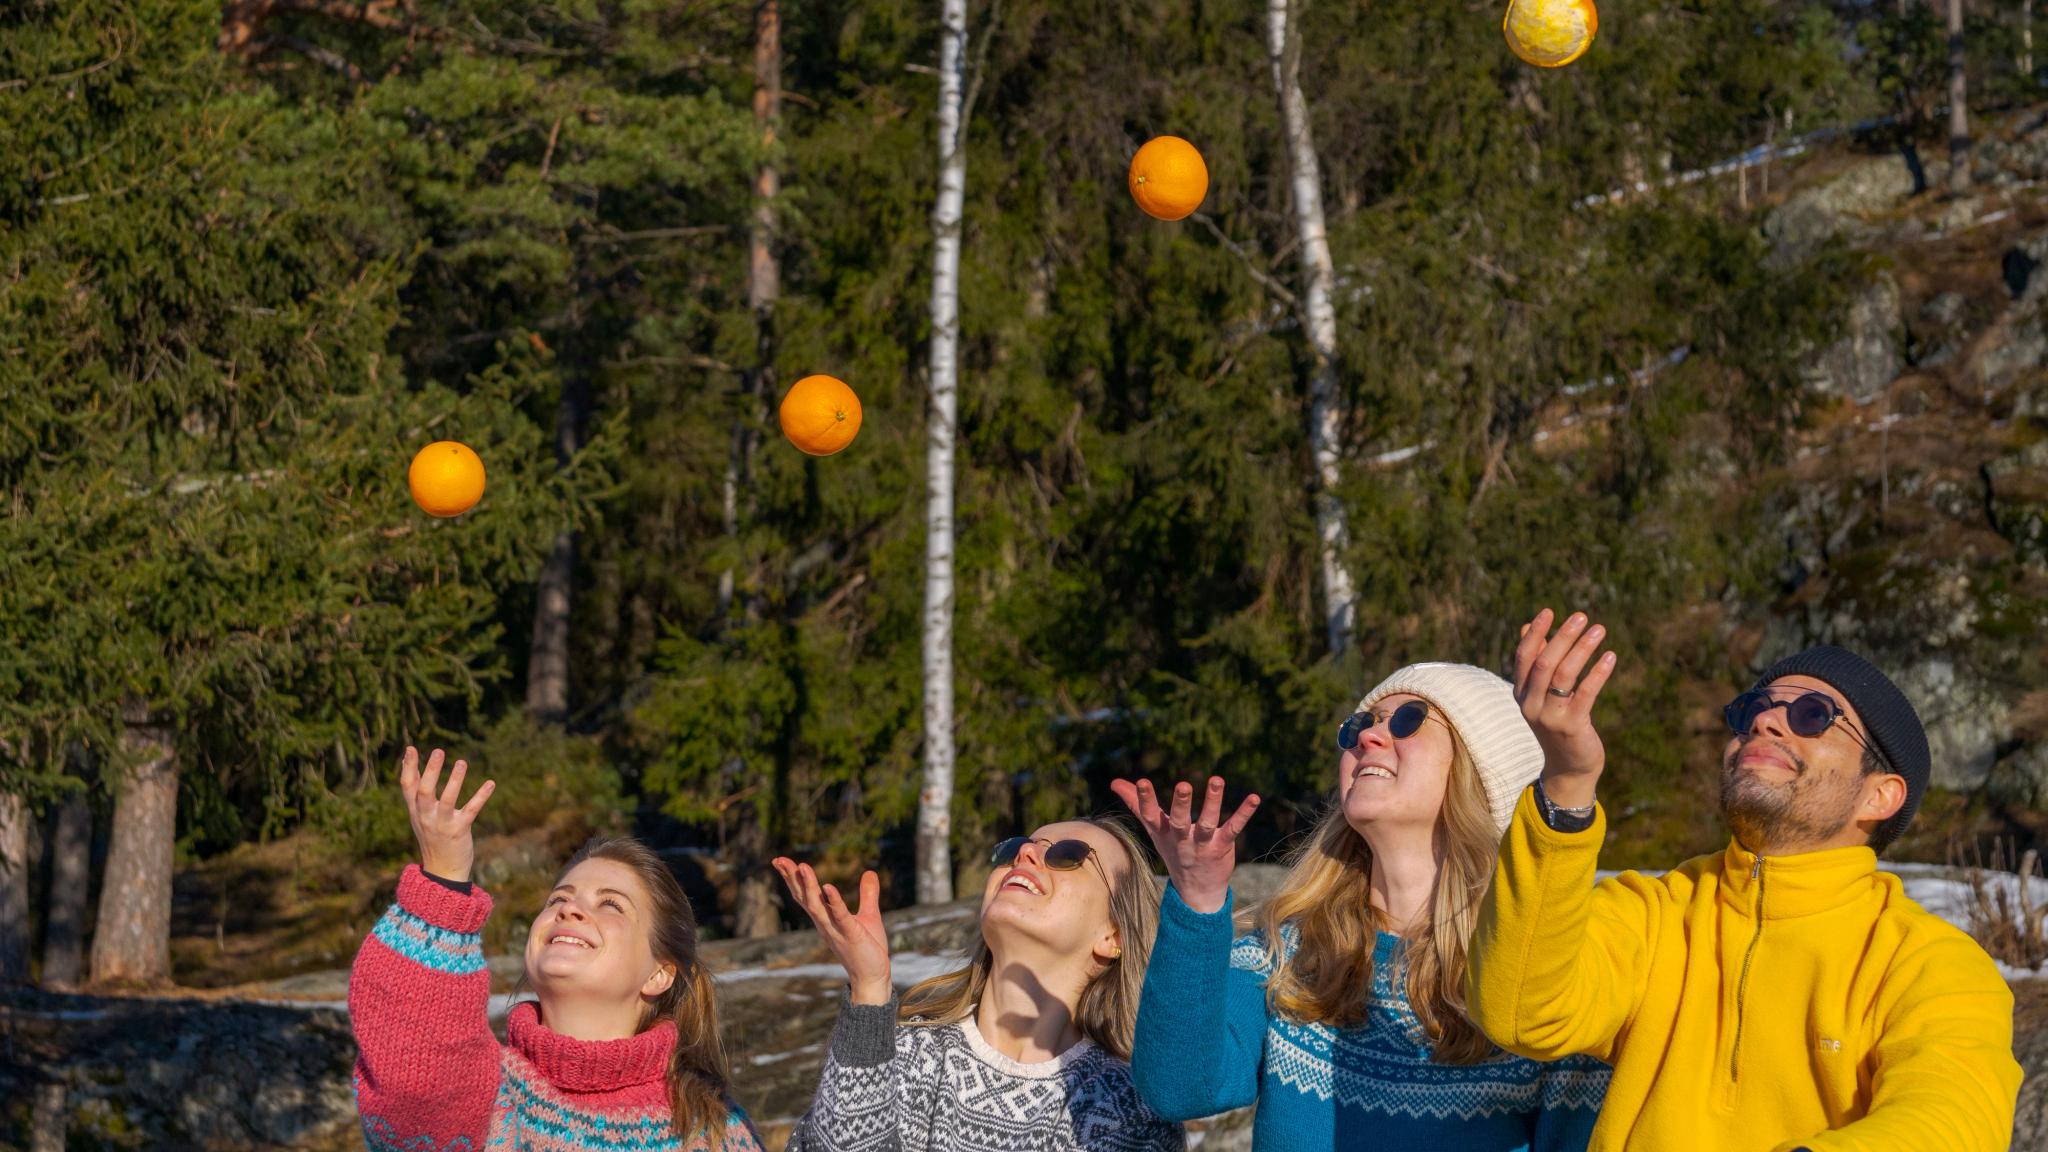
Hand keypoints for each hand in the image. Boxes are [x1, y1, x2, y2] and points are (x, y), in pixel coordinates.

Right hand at [400, 746, 494, 883]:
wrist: (442, 871)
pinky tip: (491, 783)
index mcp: (415, 811)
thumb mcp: (419, 815)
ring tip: (462, 762)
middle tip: (438, 751)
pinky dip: (481, 796)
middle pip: (424, 791)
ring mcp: (442, 824)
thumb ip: (416, 793)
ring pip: (447, 800)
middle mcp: (426, 816)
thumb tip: (412, 764)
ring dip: (455, 781)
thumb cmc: (432, 837)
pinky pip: (471, 810)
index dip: (408, 767)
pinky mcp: (460, 830)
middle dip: (431, 771)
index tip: (411, 748)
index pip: (407, 786)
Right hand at [772, 858, 890, 1004]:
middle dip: (792, 879)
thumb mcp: (869, 915)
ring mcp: (836, 930)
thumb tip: (870, 872)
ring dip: (809, 887)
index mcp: (826, 918)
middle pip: (804, 898)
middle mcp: (825, 924)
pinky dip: (833, 901)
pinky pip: (840, 916)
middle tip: (780, 859)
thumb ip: (867, 894)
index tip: (781, 860)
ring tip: (802, 866)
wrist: (873, 978)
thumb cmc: (868, 949)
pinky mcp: (851, 935)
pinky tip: (828, 886)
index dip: (793, 878)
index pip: (805, 895)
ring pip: (817, 906)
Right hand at [1110, 776, 1257, 914]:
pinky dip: (1244, 813)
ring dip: (1212, 802)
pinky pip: (1233, 828)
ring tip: (1217, 780)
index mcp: (1163, 833)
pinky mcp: (1222, 846)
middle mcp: (1181, 840)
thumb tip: (1114, 782)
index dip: (1145, 800)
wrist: (1197, 890)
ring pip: (1206, 822)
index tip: (1141, 782)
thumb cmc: (1173, 850)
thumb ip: (1136, 804)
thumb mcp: (1154, 830)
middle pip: (1179, 821)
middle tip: (1183, 785)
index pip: (1151, 816)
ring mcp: (1202, 845)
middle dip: (1180, 804)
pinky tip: (1254, 798)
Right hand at [1512, 609, 1617, 808]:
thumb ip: (1535, 663)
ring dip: (1582, 649)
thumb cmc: (1557, 724)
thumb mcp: (1541, 695)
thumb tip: (1527, 627)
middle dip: (1562, 636)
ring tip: (1599, 630)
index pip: (1524, 657)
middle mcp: (1530, 704)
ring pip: (1563, 676)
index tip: (1550, 611)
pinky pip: (1585, 694)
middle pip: (1544, 663)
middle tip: (1582, 616)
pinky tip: (1610, 657)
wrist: (1568, 769)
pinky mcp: (1572, 727)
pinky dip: (1598, 673)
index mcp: (1521, 693)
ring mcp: (1550, 717)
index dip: (1536, 633)